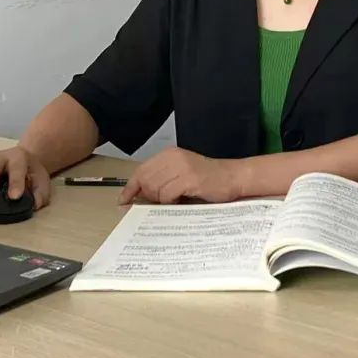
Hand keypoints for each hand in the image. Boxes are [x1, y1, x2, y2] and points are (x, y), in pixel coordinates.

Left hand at [119, 147, 244, 204]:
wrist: (233, 177)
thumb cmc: (208, 179)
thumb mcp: (182, 173)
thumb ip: (163, 178)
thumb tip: (140, 194)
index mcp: (169, 154)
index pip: (141, 170)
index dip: (130, 187)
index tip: (123, 200)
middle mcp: (173, 157)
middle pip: (145, 180)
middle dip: (149, 196)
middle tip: (161, 203)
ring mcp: (182, 167)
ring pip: (155, 188)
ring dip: (161, 200)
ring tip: (174, 201)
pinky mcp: (190, 179)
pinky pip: (168, 194)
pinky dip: (171, 202)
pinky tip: (181, 202)